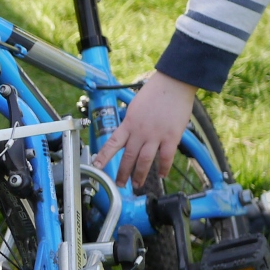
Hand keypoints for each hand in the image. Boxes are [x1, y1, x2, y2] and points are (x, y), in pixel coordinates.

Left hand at [95, 72, 198, 189]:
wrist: (174, 83)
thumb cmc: (155, 92)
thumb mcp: (135, 107)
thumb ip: (132, 122)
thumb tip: (130, 135)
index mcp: (129, 123)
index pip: (112, 143)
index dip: (103, 156)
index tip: (96, 166)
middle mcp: (140, 131)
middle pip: (128, 157)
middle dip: (122, 173)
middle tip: (119, 185)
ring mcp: (156, 135)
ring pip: (145, 161)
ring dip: (140, 175)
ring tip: (137, 185)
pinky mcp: (172, 137)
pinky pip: (166, 157)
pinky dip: (163, 168)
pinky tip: (161, 175)